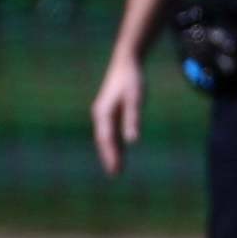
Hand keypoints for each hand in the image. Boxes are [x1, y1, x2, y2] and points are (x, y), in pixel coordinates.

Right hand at [90, 54, 144, 175]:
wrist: (126, 63)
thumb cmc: (132, 80)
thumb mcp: (135, 99)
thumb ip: (133, 119)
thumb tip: (132, 141)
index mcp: (103, 113)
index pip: (106, 140)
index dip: (110, 156)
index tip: (115, 170)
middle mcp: (101, 115)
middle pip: (103, 141)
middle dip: (108, 157)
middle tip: (114, 175)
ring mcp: (104, 113)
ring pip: (106, 138)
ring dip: (110, 152)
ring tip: (116, 169)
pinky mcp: (110, 111)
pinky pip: (111, 132)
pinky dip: (114, 143)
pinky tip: (121, 152)